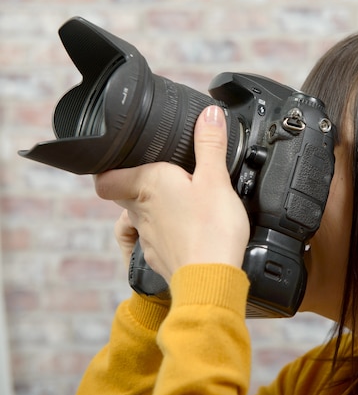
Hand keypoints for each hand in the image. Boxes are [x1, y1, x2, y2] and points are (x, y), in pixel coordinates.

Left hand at [94, 106, 249, 281]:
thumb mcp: (216, 179)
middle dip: (141, 184)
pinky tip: (189, 231)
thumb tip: (210, 113)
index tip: (123, 160)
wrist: (211, 280)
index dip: (108, 169)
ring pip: (140, 217)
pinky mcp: (159, 257)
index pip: (105, 178)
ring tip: (183, 202)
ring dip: (156, 208)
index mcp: (147, 185)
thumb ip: (210, 144)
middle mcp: (140, 211)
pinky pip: (156, 239)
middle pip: (124, 195)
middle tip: (166, 175)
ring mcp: (148, 237)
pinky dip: (168, 232)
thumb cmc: (211, 230)